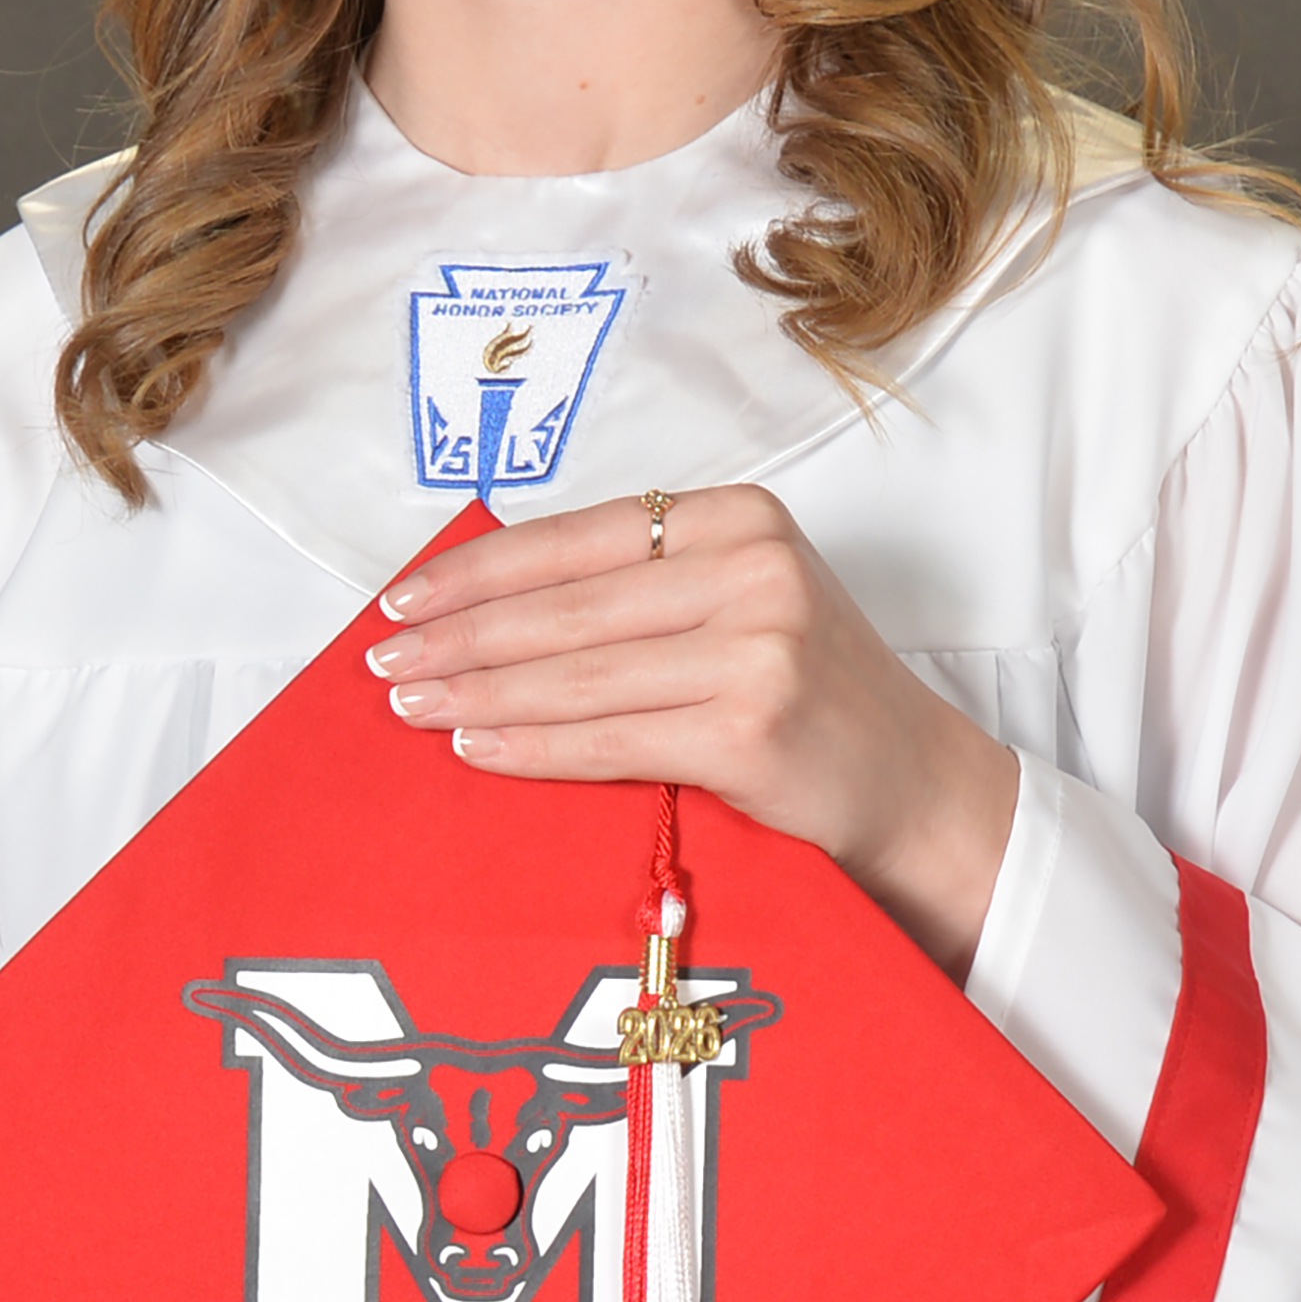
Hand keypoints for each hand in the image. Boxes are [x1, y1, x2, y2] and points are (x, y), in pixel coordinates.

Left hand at [368, 486, 1018, 976]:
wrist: (917, 786)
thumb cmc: (810, 693)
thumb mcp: (740, 600)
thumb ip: (640, 586)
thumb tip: (484, 600)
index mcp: (740, 515)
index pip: (575, 537)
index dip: (477, 569)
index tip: (403, 598)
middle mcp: (752, 566)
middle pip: (564, 606)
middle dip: (459, 635)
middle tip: (382, 661)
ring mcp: (755, 645)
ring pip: (575, 673)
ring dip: (476, 691)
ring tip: (410, 704)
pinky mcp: (748, 727)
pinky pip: (607, 738)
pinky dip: (529, 743)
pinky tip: (475, 744)